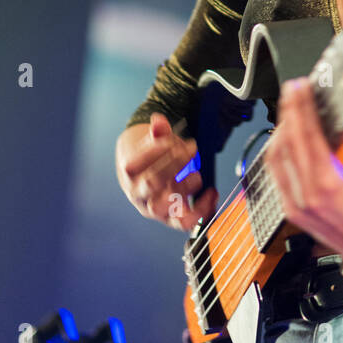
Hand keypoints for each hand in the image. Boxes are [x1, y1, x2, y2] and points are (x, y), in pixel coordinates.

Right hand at [115, 114, 218, 231]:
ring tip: (196, 173)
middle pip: (152, 184)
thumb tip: (159, 121)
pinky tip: (213, 193)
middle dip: (173, 164)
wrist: (148, 174)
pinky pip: (186, 222)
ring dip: (185, 188)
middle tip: (190, 149)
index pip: (135, 166)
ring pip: (167, 207)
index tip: (172, 140)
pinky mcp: (172, 218)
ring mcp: (155, 208)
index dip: (155, 151)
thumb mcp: (151, 140)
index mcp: (129, 173)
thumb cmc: (151, 154)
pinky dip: (202, 209)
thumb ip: (157, 131)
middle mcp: (139, 194)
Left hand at [263, 77, 342, 271]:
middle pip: (288, 143)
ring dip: (280, 130)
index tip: (301, 87)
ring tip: (289, 109)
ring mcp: (294, 205)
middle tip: (292, 90)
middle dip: (288, 111)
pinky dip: (277, 152)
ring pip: (275, 158)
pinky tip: (284, 138)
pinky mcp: (290, 211)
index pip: (308, 135)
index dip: (302, 107)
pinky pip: (276, 175)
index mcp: (329, 184)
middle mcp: (306, 195)